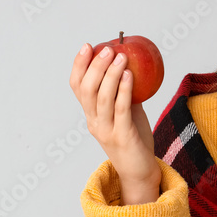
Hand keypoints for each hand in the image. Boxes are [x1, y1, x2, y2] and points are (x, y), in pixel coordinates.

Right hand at [69, 42, 157, 184]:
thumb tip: (129, 62)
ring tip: (121, 56)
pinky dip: (124, 90)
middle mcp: (94, 122)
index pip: (77, 87)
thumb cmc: (133, 138)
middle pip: (87, 90)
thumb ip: (123, 92)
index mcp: (90, 115)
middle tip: (108, 49)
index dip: (79, 65)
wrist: (139, 171)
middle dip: (95, 66)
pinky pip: (121, 109)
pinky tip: (130, 75)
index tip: (87, 45)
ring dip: (111, 74)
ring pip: (102, 98)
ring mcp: (106, 130)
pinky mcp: (122, 137)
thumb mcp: (125, 111)